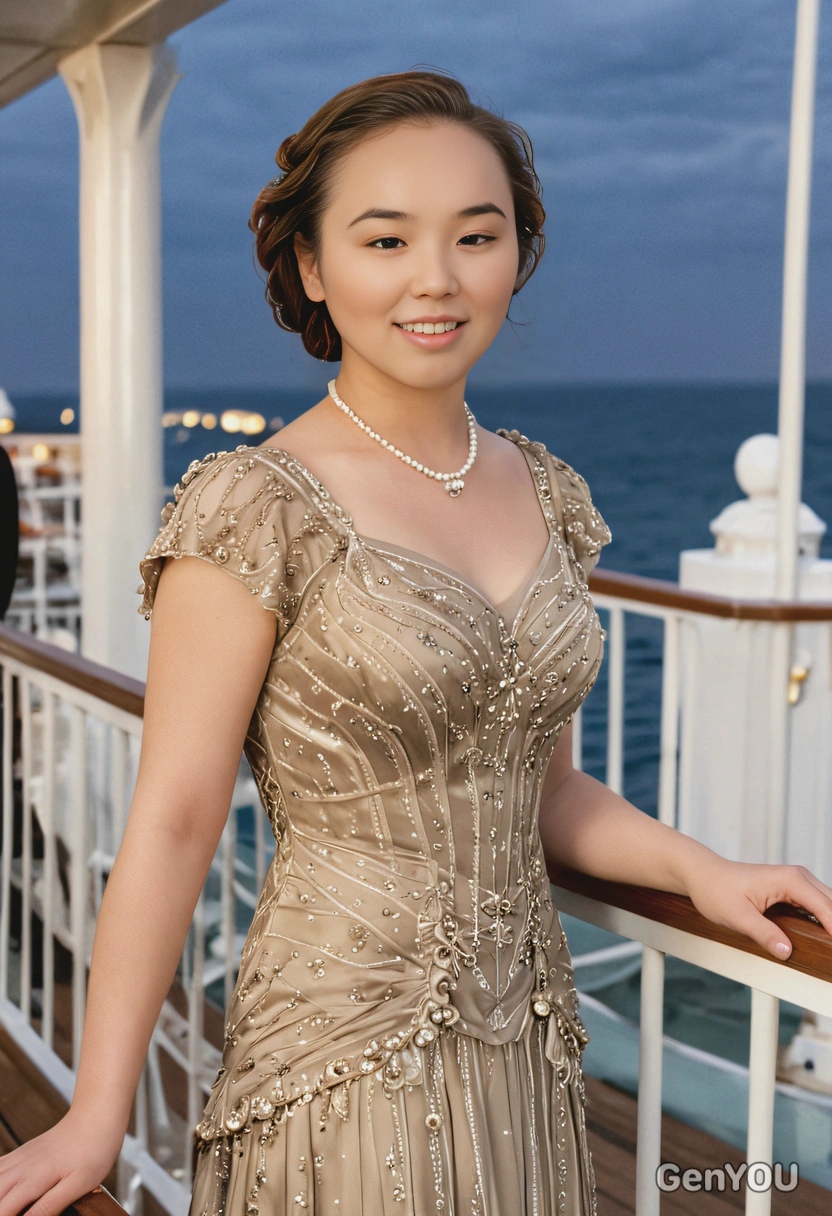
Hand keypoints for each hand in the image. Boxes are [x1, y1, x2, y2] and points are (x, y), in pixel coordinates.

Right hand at [0, 1109, 122, 1215]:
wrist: (96, 1116)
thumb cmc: (93, 1151)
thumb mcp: (78, 1184)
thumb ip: (49, 1206)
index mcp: (33, 1180)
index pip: (4, 1210)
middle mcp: (20, 1168)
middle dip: (1, 1208)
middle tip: (14, 1212)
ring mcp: (19, 1158)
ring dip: (0, 1196)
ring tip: (10, 1205)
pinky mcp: (22, 1153)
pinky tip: (5, 1190)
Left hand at [684, 855, 831, 958]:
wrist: (702, 875)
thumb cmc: (716, 889)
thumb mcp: (737, 916)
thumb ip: (763, 933)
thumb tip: (786, 950)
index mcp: (790, 880)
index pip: (827, 909)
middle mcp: (798, 877)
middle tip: (831, 952)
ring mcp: (797, 882)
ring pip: (828, 905)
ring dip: (831, 924)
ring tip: (828, 947)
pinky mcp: (792, 890)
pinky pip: (817, 906)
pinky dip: (823, 920)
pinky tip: (822, 938)